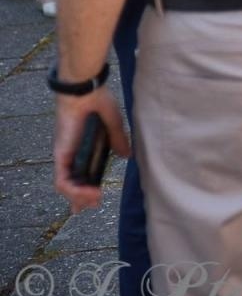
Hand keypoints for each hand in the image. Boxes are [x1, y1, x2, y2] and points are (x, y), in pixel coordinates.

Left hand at [53, 87, 130, 213]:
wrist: (84, 90)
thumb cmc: (98, 101)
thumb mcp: (112, 125)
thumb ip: (118, 141)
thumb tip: (127, 156)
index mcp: (84, 147)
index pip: (81, 173)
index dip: (86, 189)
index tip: (96, 200)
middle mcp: (72, 154)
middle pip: (71, 184)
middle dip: (81, 199)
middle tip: (94, 205)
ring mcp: (65, 155)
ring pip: (66, 186)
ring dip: (78, 197)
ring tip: (94, 201)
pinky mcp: (61, 154)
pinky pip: (62, 179)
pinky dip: (73, 190)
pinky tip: (87, 193)